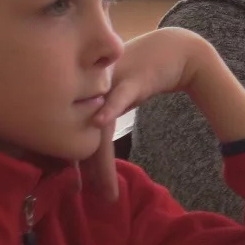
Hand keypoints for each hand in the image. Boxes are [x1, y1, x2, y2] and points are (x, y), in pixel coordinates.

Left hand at [81, 28, 244, 199]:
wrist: (176, 49)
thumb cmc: (146, 74)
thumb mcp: (120, 96)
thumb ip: (104, 114)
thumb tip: (90, 142)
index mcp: (84, 91)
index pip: (69, 130)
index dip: (68, 161)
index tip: (74, 188)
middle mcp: (91, 85)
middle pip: (78, 132)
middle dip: (82, 169)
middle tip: (82, 195)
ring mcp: (110, 79)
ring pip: (98, 125)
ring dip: (100, 161)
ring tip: (106, 191)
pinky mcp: (132, 75)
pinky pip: (117, 96)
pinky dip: (108, 110)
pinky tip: (99, 124)